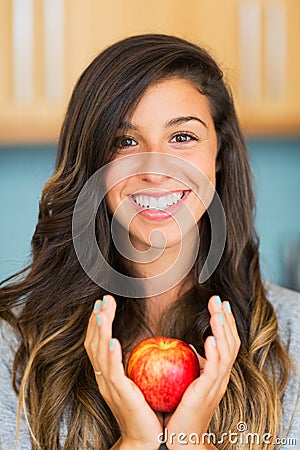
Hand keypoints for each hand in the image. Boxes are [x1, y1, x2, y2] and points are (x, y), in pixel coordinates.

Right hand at [84, 295, 161, 449]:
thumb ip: (136, 363)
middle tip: (102, 301)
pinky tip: (113, 341)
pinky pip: (113, 372)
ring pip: (99, 354)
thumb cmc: (145, 409)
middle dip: (97, 321)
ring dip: (100, 332)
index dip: (98, 324)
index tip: (103, 305)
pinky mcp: (120, 393)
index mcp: (108, 374)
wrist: (145, 438)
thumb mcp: (138, 381)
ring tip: (102, 313)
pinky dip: (111, 356)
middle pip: (94, 344)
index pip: (98, 344)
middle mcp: (104, 378)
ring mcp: (109, 386)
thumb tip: (148, 342)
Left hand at [164, 295, 240, 449]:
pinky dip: (213, 352)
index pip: (226, 342)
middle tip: (219, 300)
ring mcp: (216, 384)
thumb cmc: (184, 411)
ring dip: (222, 330)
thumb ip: (195, 365)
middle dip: (225, 320)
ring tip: (217, 312)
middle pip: (230, 342)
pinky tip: (209, 338)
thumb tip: (188, 347)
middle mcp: (221, 376)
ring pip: (225, 352)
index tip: (220, 305)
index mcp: (217, 372)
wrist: (184, 439)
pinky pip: (214, 369)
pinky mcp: (207, 391)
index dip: (225, 323)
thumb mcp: (191, 382)